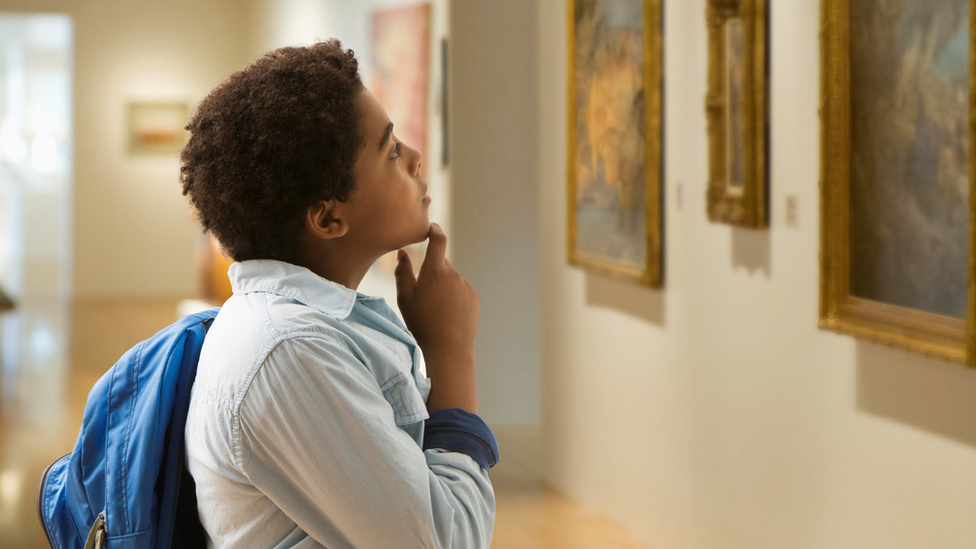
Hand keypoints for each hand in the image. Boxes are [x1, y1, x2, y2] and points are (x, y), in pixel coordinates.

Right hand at [394, 223, 478, 412]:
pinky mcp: (474, 297)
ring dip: (442, 288)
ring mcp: (465, 285)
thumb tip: (403, 252)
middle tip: (422, 297)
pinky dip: (453, 298)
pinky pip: (460, 291)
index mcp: (435, 270)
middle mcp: (453, 273)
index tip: (431, 226)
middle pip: (440, 265)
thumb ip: (402, 272)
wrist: (449, 348)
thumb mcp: (405, 298)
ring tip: (435, 312)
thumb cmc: (422, 323)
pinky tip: (447, 315)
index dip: (434, 229)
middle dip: (432, 274)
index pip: (438, 239)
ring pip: (450, 279)